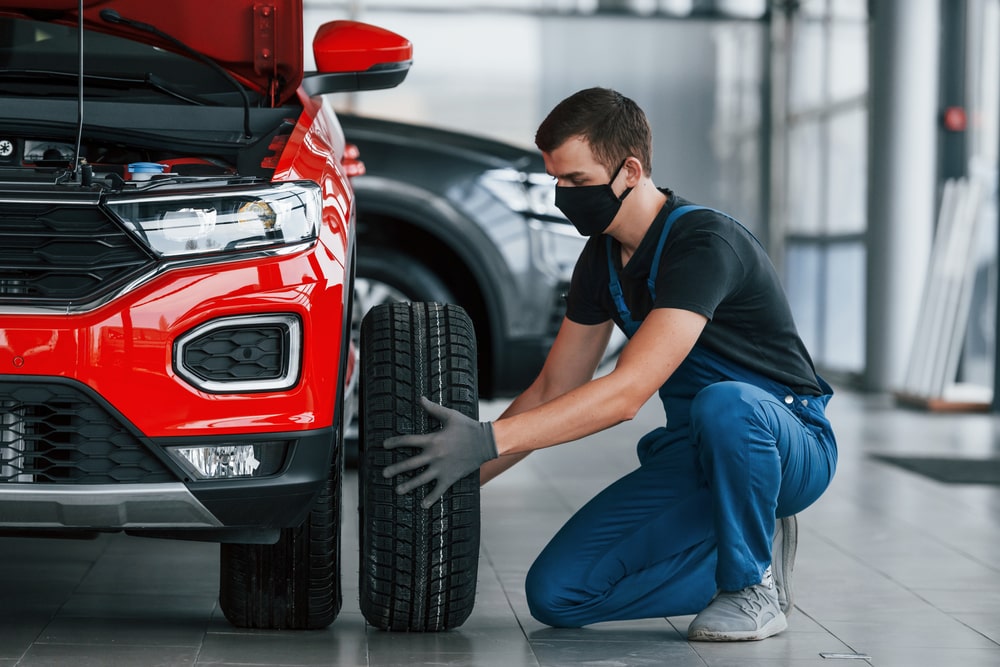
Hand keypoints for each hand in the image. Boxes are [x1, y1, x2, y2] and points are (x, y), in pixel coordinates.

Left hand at [382, 396, 497, 507]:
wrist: (486, 442)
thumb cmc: (468, 427)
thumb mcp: (450, 415)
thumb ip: (433, 409)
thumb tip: (420, 398)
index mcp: (433, 440)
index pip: (408, 441)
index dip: (395, 442)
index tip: (384, 445)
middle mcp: (435, 456)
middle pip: (410, 463)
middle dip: (396, 468)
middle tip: (384, 474)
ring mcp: (442, 468)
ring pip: (421, 479)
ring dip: (408, 485)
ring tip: (398, 490)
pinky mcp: (450, 477)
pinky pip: (439, 490)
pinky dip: (431, 498)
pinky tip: (423, 505)